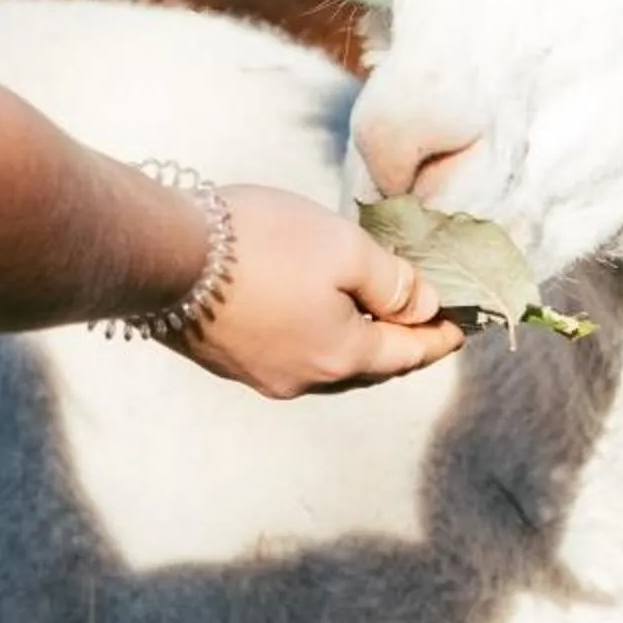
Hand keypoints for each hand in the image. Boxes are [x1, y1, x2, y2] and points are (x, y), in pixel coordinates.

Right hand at [173, 185, 467, 398]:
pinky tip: (310, 309)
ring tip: (370, 310)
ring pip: (326, 362)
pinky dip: (314, 334)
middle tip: (423, 316)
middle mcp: (303, 379)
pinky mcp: (227, 360)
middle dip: (399, 342)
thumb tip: (425, 306)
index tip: (463, 325)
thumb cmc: (260, 244)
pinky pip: (288, 352)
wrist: (159, 255)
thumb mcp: (343, 248)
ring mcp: (260, 375)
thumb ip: (393, 281)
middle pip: (369, 365)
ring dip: (354, 340)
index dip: (440, 336)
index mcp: (341, 356)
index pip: (409, 353)